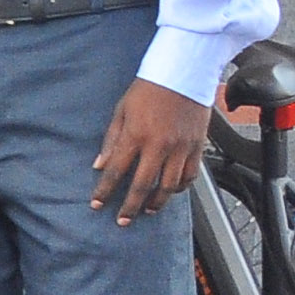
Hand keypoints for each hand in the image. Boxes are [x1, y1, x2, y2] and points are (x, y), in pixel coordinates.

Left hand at [90, 78, 206, 221]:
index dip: (104, 190)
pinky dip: (181, 188)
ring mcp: (180, 148)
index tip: (97, 204)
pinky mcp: (197, 146)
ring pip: (169, 186)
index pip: (115, 171)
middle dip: (130, 207)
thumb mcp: (121, 111)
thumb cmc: (149, 89)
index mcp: (135, 135)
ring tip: (147, 210)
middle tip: (122, 220)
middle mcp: (158, 145)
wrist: (183, 73)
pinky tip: (172, 191)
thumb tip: (99, 165)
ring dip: (157, 202)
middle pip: (143, 185)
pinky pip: (190, 175)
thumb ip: (111, 140)